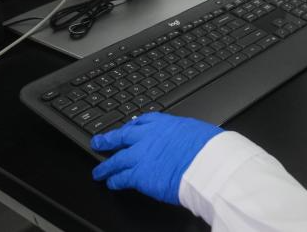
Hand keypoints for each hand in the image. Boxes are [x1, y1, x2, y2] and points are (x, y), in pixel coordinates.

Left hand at [91, 112, 221, 204]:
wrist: (207, 163)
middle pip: (122, 137)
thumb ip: (183, 135)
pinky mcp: (139, 175)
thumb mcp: (195, 131)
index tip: (126, 128)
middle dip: (108, 140)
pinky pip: (121, 178)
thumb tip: (186, 139)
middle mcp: (148, 137)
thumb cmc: (208, 148)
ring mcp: (141, 156)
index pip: (141, 122)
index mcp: (164, 124)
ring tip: (98, 171)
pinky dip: (114, 181)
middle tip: (99, 142)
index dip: (131, 126)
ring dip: (106, 166)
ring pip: (117, 159)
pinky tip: (111, 183)